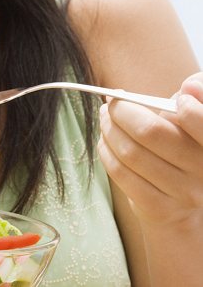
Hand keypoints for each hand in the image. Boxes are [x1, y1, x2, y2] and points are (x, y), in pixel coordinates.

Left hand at [97, 73, 202, 226]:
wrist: (184, 204)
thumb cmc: (184, 147)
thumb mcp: (192, 122)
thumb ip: (193, 100)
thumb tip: (188, 89)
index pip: (201, 123)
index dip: (186, 108)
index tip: (175, 99)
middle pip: (149, 132)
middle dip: (121, 110)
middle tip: (112, 103)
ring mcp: (182, 193)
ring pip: (130, 152)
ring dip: (108, 129)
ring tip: (105, 118)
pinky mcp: (160, 209)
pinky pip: (120, 173)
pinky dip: (106, 151)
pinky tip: (105, 142)